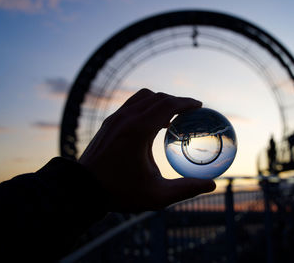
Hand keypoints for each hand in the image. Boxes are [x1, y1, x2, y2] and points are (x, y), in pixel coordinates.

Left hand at [79, 89, 215, 211]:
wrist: (82, 190)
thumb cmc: (120, 192)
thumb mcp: (157, 195)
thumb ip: (186, 189)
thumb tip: (212, 184)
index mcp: (139, 131)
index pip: (167, 105)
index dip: (186, 102)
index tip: (199, 105)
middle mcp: (126, 118)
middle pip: (157, 97)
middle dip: (176, 101)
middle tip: (190, 111)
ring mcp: (115, 118)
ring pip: (143, 97)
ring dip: (160, 101)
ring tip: (172, 117)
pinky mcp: (109, 123)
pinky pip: (132, 105)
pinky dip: (147, 106)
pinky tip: (152, 124)